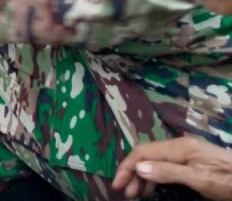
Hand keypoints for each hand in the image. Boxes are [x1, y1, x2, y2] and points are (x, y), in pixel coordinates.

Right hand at [112, 136, 231, 199]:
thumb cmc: (227, 181)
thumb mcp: (198, 179)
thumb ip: (168, 172)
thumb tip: (139, 167)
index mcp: (179, 147)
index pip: (143, 152)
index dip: (127, 167)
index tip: (118, 185)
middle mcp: (179, 145)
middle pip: (147, 155)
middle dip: (133, 172)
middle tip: (127, 193)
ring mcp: (186, 152)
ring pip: (155, 160)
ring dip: (143, 176)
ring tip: (137, 194)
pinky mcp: (191, 160)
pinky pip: (165, 165)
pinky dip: (154, 176)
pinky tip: (152, 188)